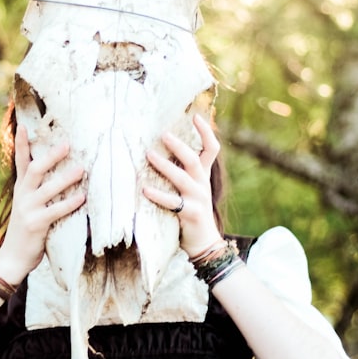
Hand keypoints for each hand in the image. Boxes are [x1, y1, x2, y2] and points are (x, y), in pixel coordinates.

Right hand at [0, 124, 85, 283]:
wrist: (13, 257)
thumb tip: (58, 173)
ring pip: (47, 189)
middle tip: (66, 144)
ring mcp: (28, 209)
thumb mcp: (28, 205)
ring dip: (65, 178)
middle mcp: (23, 195)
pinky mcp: (36, 224)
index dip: (20, 143)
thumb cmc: (27, 229)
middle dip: (50, 156)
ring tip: (81, 169)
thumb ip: (38, 190)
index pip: (20, 161)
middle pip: (34, 169)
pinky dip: (69, 204)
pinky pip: (55, 211)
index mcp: (21, 188)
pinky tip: (82, 197)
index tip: (23, 125)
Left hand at [142, 114, 222, 257]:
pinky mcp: (192, 214)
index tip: (195, 115)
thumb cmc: (191, 211)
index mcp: (203, 176)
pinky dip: (158, 196)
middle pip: (195, 160)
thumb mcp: (191, 188)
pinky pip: (173, 203)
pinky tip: (145, 189)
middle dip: (179, 146)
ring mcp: (198, 199)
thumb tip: (158, 149)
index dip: (206, 132)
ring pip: (182, 178)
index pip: (211, 149)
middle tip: (163, 134)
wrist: (205, 243)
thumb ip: (181, 170)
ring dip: (165, 166)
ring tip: (149, 155)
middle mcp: (203, 184)